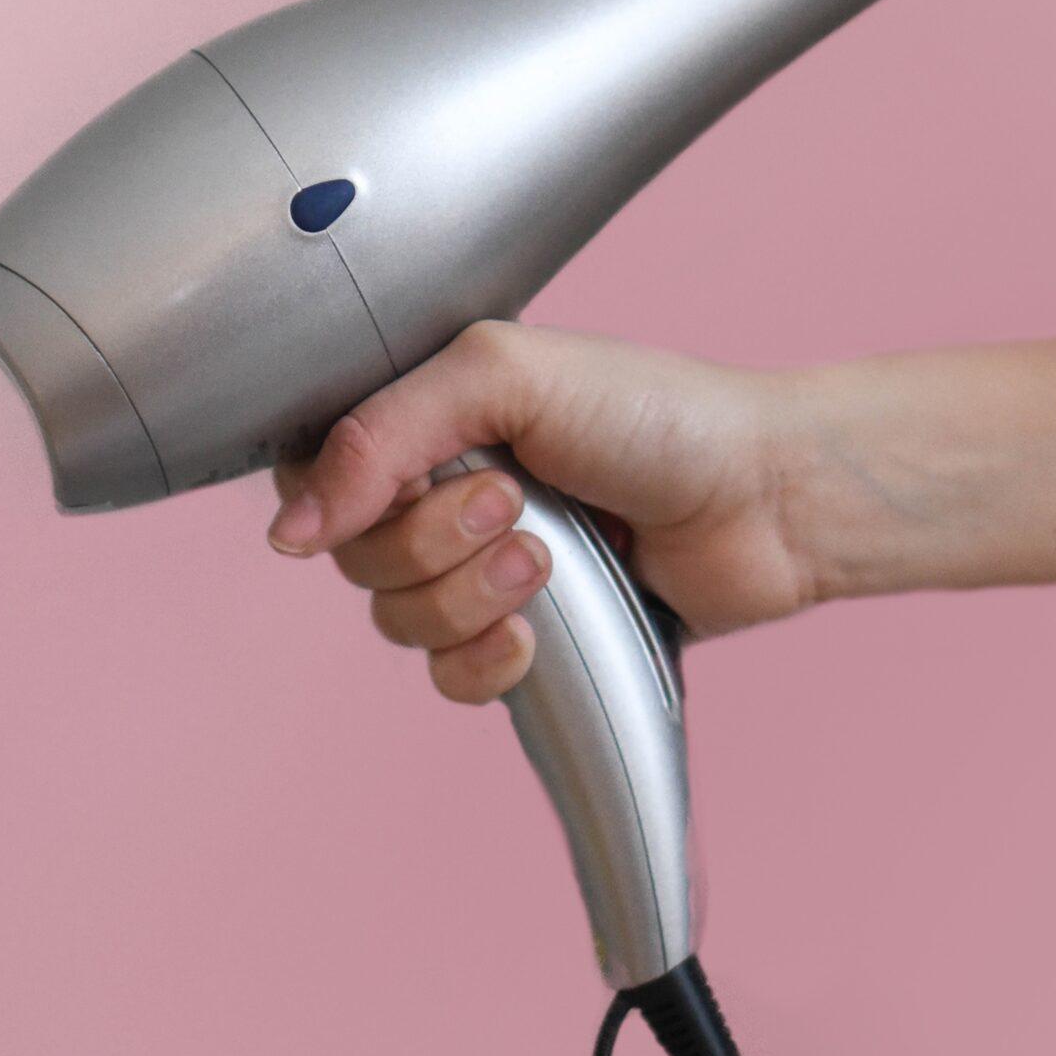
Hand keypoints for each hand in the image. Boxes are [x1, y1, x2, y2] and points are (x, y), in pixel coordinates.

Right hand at [264, 321, 814, 703]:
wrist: (764, 499)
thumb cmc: (657, 413)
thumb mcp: (506, 376)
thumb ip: (384, 433)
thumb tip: (292, 529)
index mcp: (429, 414)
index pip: (315, 468)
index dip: (336, 498)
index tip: (396, 495)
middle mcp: (442, 490)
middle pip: (354, 557)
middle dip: (432, 544)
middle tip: (517, 505)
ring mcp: (481, 568)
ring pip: (399, 622)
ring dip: (469, 598)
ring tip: (549, 559)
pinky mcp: (524, 637)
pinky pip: (450, 680)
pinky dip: (486, 663)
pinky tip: (536, 634)